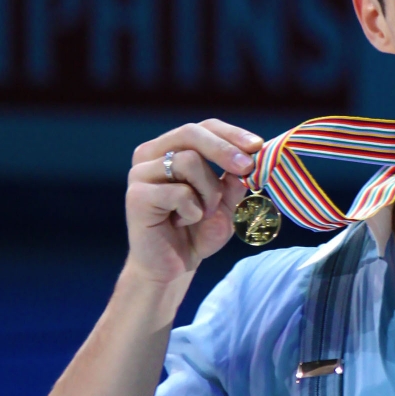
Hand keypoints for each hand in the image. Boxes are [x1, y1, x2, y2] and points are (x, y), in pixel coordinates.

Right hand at [125, 119, 262, 286]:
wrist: (173, 267)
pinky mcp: (136, 196)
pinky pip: (179, 192)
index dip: (231, 134)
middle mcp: (150, 155)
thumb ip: (235, 177)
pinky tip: (182, 223)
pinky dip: (192, 211)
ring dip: (208, 192)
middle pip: (191, 133)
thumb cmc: (197, 232)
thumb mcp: (226, 201)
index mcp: (170, 149)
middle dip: (225, 149)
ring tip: (201, 213)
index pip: (203, 127)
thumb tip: (252, 154)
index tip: (258, 146)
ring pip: (188, 161)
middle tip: (247, 167)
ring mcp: (140, 173)